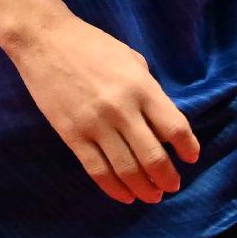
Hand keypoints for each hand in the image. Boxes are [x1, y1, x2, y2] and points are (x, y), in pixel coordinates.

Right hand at [0, 10, 202, 204]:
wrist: (45, 41)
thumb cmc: (93, 46)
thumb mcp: (132, 61)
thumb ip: (149, 92)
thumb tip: (162, 124)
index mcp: (141, 87)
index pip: (174, 127)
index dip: (187, 147)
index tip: (191, 157)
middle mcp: (122, 110)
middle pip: (153, 155)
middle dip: (167, 176)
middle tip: (172, 185)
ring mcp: (95, 125)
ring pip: (126, 169)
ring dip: (143, 188)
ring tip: (152, 195)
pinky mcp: (72, 136)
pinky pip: (97, 170)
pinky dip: (114, 188)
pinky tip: (125, 196)